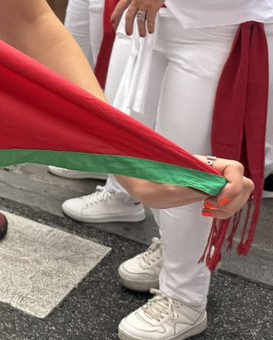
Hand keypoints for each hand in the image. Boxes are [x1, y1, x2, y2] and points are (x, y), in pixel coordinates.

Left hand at [111, 0, 174, 36]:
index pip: (119, 7)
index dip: (115, 16)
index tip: (113, 22)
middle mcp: (135, 0)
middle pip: (128, 16)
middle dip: (128, 26)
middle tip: (128, 32)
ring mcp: (144, 4)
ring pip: (140, 20)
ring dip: (140, 28)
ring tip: (142, 34)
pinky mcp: (153, 6)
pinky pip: (150, 19)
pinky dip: (150, 26)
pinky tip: (151, 29)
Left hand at [116, 156, 253, 215]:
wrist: (132, 176)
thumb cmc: (142, 178)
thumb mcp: (162, 188)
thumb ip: (188, 187)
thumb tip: (210, 188)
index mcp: (199, 164)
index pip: (235, 168)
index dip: (233, 187)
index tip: (214, 200)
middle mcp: (207, 169)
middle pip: (243, 182)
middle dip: (234, 200)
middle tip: (210, 207)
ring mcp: (208, 178)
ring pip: (239, 191)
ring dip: (230, 206)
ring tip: (208, 209)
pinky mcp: (205, 187)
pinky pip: (227, 198)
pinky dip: (223, 208)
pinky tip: (206, 210)